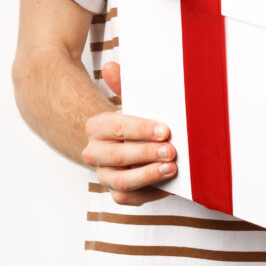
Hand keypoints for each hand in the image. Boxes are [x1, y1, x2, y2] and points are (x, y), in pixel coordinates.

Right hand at [85, 62, 177, 205]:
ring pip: (123, 181)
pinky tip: (168, 185)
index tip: (165, 130)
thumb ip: (122, 85)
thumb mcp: (130, 103)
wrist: (124, 145)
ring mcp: (104, 175)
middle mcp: (94, 153)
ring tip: (171, 168)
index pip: (116, 128)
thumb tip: (110, 67)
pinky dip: (150, 193)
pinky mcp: (116, 193)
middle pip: (118, 156)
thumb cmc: (133, 124)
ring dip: (149, 175)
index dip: (141, 129)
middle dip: (147, 153)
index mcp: (96, 127)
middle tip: (171, 150)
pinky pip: (130, 199)